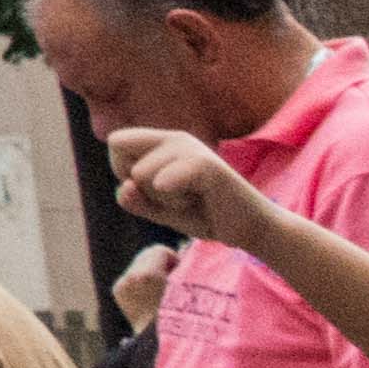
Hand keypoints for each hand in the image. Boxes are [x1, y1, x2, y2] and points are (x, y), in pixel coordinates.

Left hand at [107, 126, 271, 252]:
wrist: (252, 228)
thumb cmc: (204, 215)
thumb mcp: (160, 211)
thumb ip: (135, 200)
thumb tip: (125, 186)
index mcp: (164, 142)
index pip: (116, 141)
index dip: (123, 171)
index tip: (152, 189)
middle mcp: (176, 139)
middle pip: (119, 148)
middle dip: (136, 183)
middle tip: (173, 196)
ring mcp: (192, 149)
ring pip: (139, 174)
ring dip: (161, 199)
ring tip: (192, 200)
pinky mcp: (206, 166)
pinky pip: (163, 182)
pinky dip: (172, 200)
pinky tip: (199, 201)